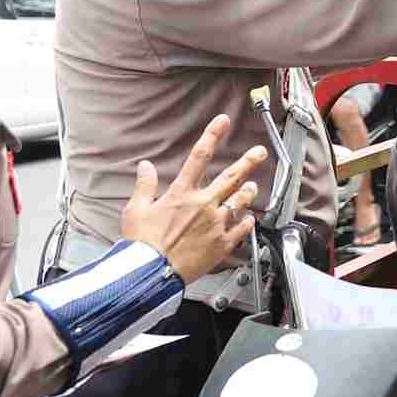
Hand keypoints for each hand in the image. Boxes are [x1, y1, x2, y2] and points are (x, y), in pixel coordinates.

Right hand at [120, 115, 266, 282]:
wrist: (151, 274)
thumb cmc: (141, 245)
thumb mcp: (136, 210)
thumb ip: (144, 186)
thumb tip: (145, 166)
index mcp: (181, 193)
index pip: (199, 156)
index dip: (213, 135)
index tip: (223, 122)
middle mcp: (203, 205)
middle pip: (231, 177)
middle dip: (248, 161)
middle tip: (260, 152)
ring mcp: (215, 224)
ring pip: (241, 202)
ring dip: (248, 193)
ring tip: (252, 188)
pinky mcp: (222, 244)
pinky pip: (242, 229)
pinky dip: (247, 223)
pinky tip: (248, 220)